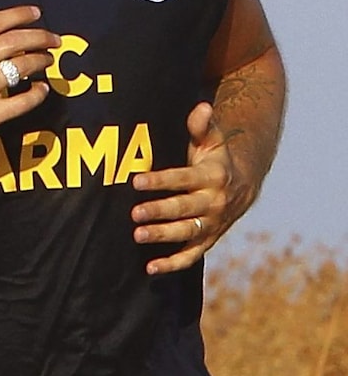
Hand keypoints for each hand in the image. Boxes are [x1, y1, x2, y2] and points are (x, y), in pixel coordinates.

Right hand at [0, 0, 60, 165]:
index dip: (19, 15)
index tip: (36, 13)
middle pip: (12, 42)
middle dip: (39, 36)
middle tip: (53, 38)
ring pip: (20, 68)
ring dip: (40, 61)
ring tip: (48, 59)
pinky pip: (21, 102)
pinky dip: (37, 94)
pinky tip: (42, 89)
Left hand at [132, 103, 242, 275]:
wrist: (241, 186)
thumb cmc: (214, 159)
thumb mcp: (212, 141)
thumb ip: (202, 126)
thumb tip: (201, 107)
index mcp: (212, 176)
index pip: (183, 178)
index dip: (160, 180)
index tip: (136, 180)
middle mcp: (213, 202)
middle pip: (184, 208)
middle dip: (159, 210)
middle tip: (134, 213)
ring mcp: (211, 224)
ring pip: (186, 232)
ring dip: (162, 235)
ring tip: (137, 235)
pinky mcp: (207, 240)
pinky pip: (191, 255)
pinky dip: (173, 264)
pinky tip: (150, 268)